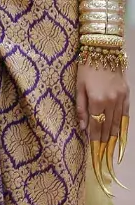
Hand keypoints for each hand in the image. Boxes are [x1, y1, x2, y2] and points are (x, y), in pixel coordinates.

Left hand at [77, 63, 129, 188]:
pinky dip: (123, 126)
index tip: (92, 151)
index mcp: (96, 99)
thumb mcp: (78, 85)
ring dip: (113, 137)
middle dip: (103, 142)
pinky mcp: (127, 94)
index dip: (94, 139)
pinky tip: (120, 135)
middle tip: (100, 155)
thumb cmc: (86, 66)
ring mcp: (121, 98)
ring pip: (118, 123)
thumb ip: (80, 107)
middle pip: (107, 127)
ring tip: (109, 149)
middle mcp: (110, 101)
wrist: (103, 49)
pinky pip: (126, 115)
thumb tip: (83, 127)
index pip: (96, 125)